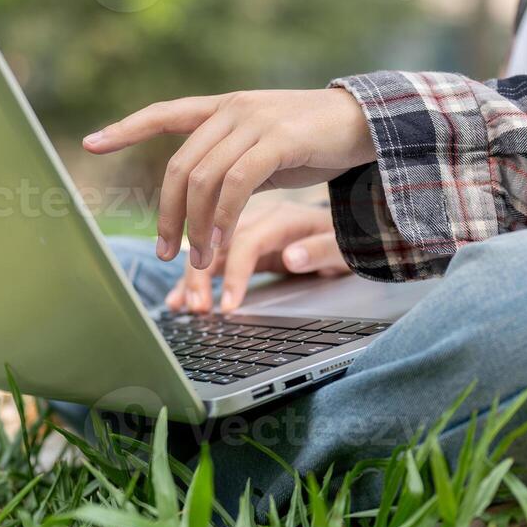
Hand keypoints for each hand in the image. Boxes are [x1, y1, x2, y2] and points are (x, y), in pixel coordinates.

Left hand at [82, 88, 375, 268]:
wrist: (369, 123)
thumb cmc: (316, 140)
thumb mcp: (264, 146)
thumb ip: (232, 160)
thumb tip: (203, 193)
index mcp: (224, 107)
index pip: (165, 113)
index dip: (126, 128)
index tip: (92, 144)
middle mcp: (232, 109)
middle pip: (180, 166)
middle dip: (167, 215)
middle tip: (166, 253)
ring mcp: (253, 122)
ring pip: (204, 179)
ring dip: (196, 227)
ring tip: (199, 260)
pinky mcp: (276, 140)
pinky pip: (235, 185)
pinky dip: (222, 220)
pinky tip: (221, 246)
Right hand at [166, 199, 349, 313]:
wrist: (348, 219)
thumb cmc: (345, 239)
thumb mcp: (344, 248)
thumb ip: (321, 252)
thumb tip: (293, 258)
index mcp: (284, 217)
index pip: (248, 242)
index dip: (236, 274)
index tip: (229, 306)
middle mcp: (259, 217)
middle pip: (217, 240)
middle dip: (200, 274)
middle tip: (197, 309)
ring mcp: (246, 227)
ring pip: (207, 247)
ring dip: (190, 277)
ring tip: (180, 306)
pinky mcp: (239, 241)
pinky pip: (210, 255)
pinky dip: (193, 276)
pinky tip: (178, 297)